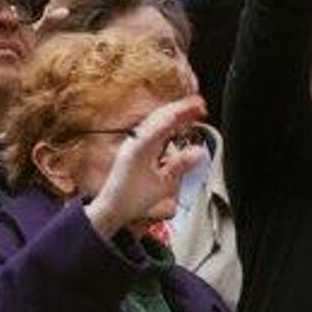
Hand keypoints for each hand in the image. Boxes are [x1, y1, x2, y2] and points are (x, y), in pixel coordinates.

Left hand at [83, 97, 206, 239]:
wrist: (111, 207)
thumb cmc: (132, 199)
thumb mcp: (162, 185)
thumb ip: (181, 166)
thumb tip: (199, 151)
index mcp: (141, 149)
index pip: (164, 123)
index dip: (182, 113)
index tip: (199, 106)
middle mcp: (135, 142)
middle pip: (159, 116)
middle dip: (180, 107)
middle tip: (200, 104)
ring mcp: (133, 143)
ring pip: (154, 120)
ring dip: (173, 113)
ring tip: (192, 110)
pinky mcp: (134, 148)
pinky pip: (151, 129)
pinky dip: (166, 122)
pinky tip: (175, 123)